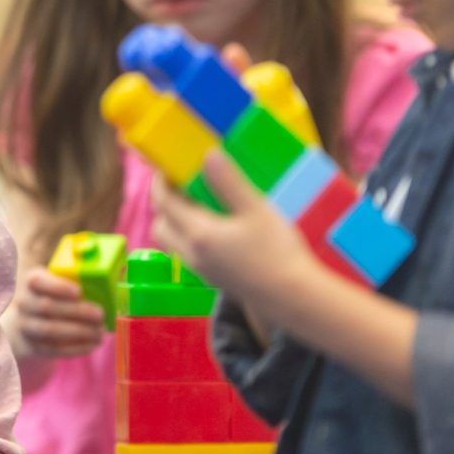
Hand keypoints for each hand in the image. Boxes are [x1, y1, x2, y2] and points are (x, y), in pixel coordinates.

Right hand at [6, 269, 104, 358]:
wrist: (29, 320)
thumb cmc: (54, 295)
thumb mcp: (59, 279)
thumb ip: (74, 272)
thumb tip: (98, 270)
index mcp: (32, 280)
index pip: (38, 281)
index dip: (58, 287)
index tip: (79, 292)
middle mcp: (25, 302)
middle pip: (47, 307)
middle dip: (77, 312)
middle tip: (100, 314)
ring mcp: (26, 325)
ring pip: (50, 330)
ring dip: (79, 332)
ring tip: (99, 332)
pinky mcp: (32, 345)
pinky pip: (54, 348)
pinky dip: (76, 347)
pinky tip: (93, 344)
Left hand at [150, 153, 318, 314]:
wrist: (293, 298)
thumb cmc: (277, 252)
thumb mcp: (256, 210)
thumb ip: (229, 182)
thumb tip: (208, 156)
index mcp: (197, 233)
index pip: (163, 203)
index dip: (160, 183)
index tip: (167, 168)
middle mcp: (192, 254)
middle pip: (161, 226)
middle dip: (165, 204)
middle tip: (184, 187)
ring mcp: (202, 271)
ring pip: (174, 243)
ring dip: (177, 222)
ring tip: (203, 206)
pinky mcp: (214, 280)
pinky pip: (189, 255)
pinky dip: (192, 238)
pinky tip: (220, 229)